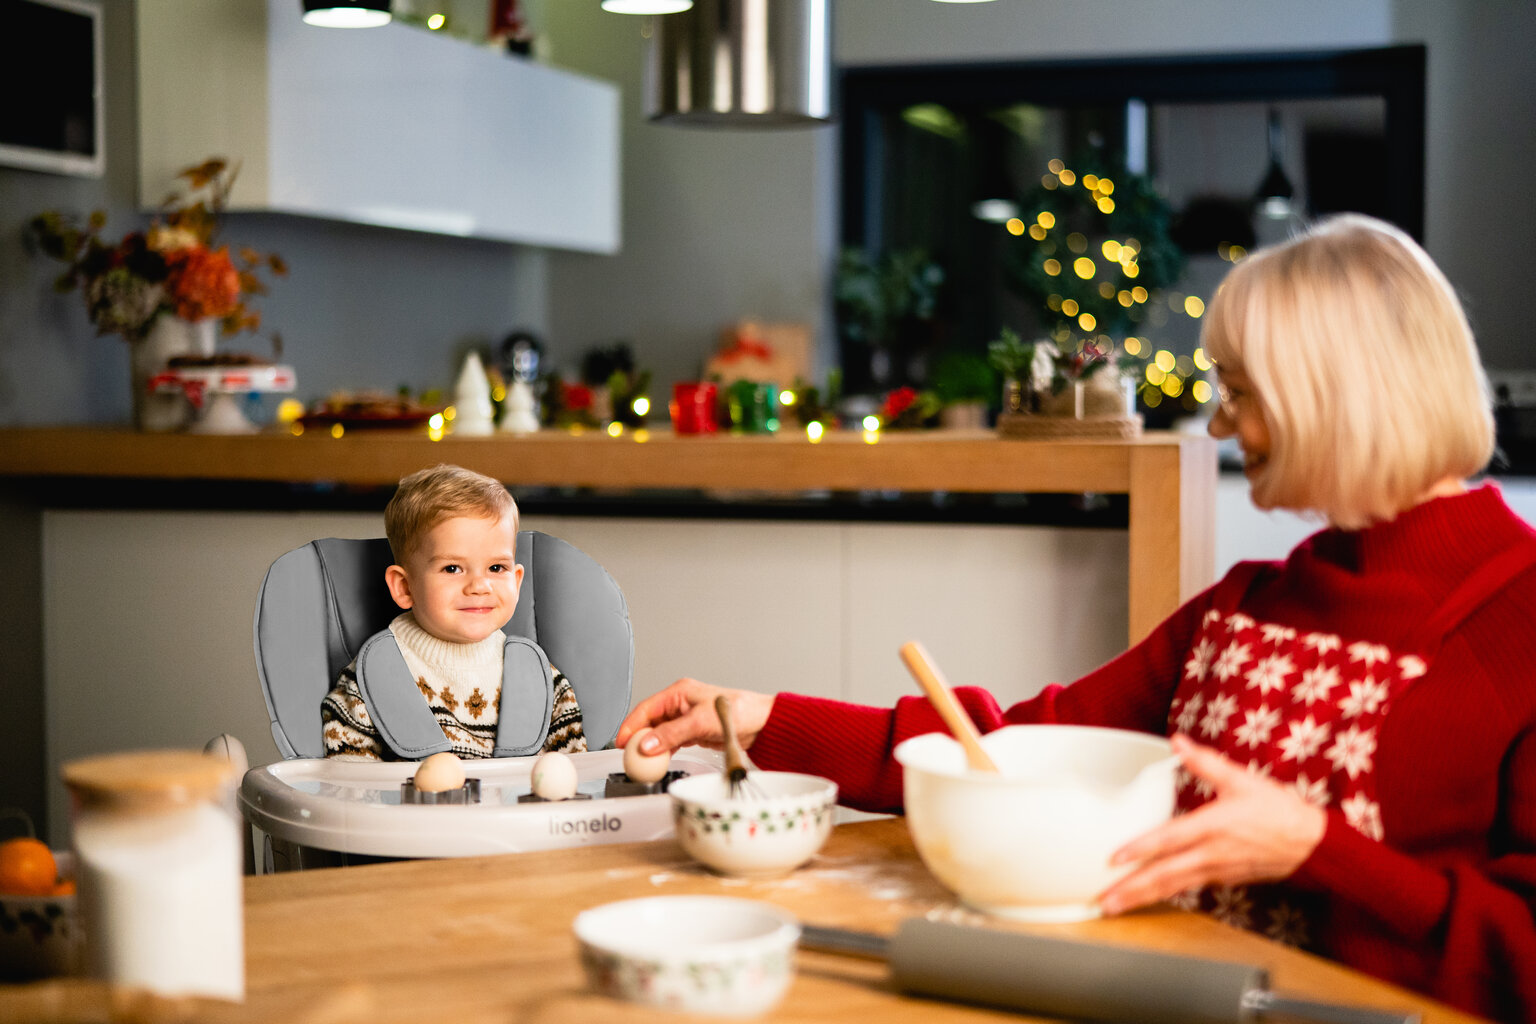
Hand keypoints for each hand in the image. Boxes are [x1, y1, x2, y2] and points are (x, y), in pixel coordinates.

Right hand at [615, 679, 775, 755]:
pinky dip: (664, 751)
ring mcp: (686, 718)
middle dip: (638, 738)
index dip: (631, 726)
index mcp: (679, 693)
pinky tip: (660, 760)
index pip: (646, 709)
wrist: (761, 724)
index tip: (621, 742)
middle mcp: (680, 704)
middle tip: (629, 755)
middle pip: (650, 722)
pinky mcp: (693, 732)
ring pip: (660, 733)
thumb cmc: (738, 711)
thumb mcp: (699, 722)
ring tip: (642, 761)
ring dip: (651, 747)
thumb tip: (647, 745)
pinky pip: (671, 741)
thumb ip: (672, 734)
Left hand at [1097, 733, 1325, 915]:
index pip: (1170, 839)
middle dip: (1132, 888)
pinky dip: (1164, 897)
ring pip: (1174, 887)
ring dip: (1142, 898)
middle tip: (1103, 899)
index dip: (1141, 849)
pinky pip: (1188, 890)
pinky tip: (1145, 900)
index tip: (1115, 859)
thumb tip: (1177, 741)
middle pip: (1166, 874)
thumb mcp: (1241, 779)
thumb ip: (1205, 762)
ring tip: (1114, 906)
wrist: (1312, 844)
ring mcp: (1217, 871)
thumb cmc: (1278, 809)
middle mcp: (1212, 853)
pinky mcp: (1223, 880)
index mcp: (1213, 826)